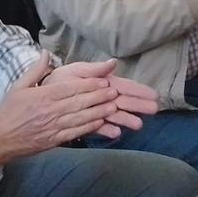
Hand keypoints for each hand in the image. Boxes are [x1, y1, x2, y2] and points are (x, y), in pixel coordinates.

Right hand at [0, 52, 120, 156]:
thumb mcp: (19, 86)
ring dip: (98, 112)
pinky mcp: (54, 140)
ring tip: (113, 106)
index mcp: (43, 96)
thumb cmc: (9, 111)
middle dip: (99, 97)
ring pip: (80, 118)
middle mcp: (50, 111)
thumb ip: (36, 70)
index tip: (103, 80)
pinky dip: (89, 127)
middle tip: (115, 91)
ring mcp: (53, 127)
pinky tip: (100, 123)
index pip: (70, 88)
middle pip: (79, 102)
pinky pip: (75, 133)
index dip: (89, 85)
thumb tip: (46, 53)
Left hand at [44, 59, 159, 138]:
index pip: (125, 86)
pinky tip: (116, 133)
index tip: (154, 95)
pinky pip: (99, 127)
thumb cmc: (62, 80)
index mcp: (103, 83)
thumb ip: (95, 69)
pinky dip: (107, 130)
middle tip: (154, 109)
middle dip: (139, 105)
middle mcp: (103, 98)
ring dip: (126, 119)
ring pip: (115, 115)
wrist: (43, 95)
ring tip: (138, 125)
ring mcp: (96, 111)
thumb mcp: (77, 70)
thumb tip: (114, 62)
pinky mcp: (87, 123)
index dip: (139, 90)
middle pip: (124, 101)